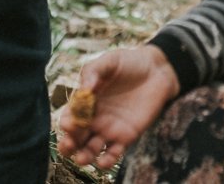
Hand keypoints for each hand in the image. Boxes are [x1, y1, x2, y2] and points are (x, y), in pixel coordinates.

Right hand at [53, 45, 181, 172]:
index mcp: (85, 102)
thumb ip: (94, 71)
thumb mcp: (110, 61)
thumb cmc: (129, 63)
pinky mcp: (125, 137)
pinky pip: (113, 153)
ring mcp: (109, 129)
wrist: (156, 70)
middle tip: (69, 145)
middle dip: (68, 144)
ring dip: (84, 156)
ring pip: (90, 149)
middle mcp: (94, 119)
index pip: (71, 116)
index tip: (68, 123)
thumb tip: (85, 88)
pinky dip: (107, 161)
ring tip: (82, 159)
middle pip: (76, 137)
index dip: (67, 122)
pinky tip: (103, 162)